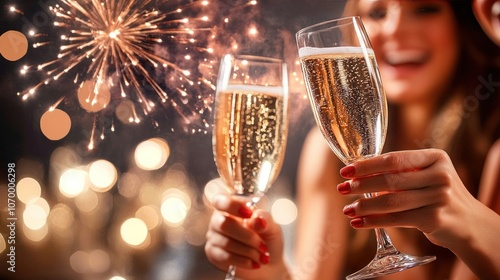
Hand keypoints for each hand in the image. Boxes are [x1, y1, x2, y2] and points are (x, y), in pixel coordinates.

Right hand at [204, 193, 287, 279]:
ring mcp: (214, 237)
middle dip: (247, 236)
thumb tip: (256, 220)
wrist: (269, 264)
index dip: (233, 205)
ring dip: (248, 251)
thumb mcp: (272, 227)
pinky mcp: (213, 254)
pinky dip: (243, 261)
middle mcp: (218, 219)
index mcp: (231, 206)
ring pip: (226, 242)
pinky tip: (254, 263)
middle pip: (223, 224)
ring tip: (262, 257)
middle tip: (263, 246)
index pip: (221, 200)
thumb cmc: (268, 239)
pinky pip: (225, 257)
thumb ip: (265, 220)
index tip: (249, 214)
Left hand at [336, 148, 480, 247]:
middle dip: (361, 185)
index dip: (367, 165)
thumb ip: (400, 171)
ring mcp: (439, 198)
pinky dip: (374, 222)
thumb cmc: (436, 193)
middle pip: (391, 181)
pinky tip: (359, 222)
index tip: (346, 170)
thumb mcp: (426, 175)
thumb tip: (356, 173)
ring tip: (347, 209)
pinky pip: (396, 220)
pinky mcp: (435, 219)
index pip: (394, 159)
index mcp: (435, 157)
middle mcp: (440, 175)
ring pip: (391, 202)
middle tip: (342, 189)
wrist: (467, 222)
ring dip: (364, 206)